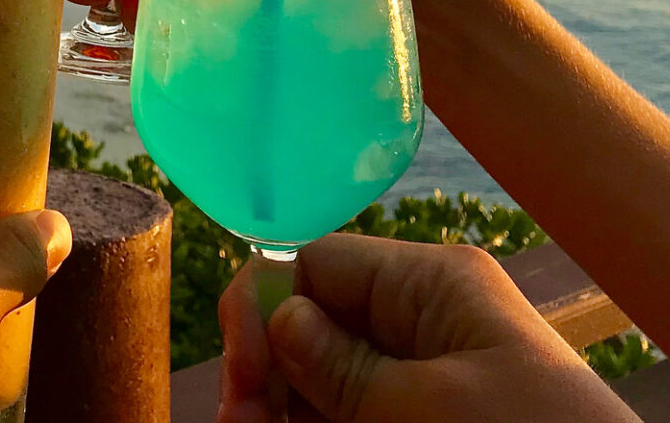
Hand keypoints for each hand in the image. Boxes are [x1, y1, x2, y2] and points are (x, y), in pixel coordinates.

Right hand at [216, 234, 632, 422]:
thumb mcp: (429, 407)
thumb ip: (342, 366)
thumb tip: (275, 318)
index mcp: (430, 283)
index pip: (316, 263)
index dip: (262, 308)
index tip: (239, 380)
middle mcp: (423, 315)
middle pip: (312, 321)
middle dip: (268, 368)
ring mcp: (427, 369)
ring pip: (325, 373)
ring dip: (286, 402)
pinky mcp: (430, 411)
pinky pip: (356, 405)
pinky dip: (318, 418)